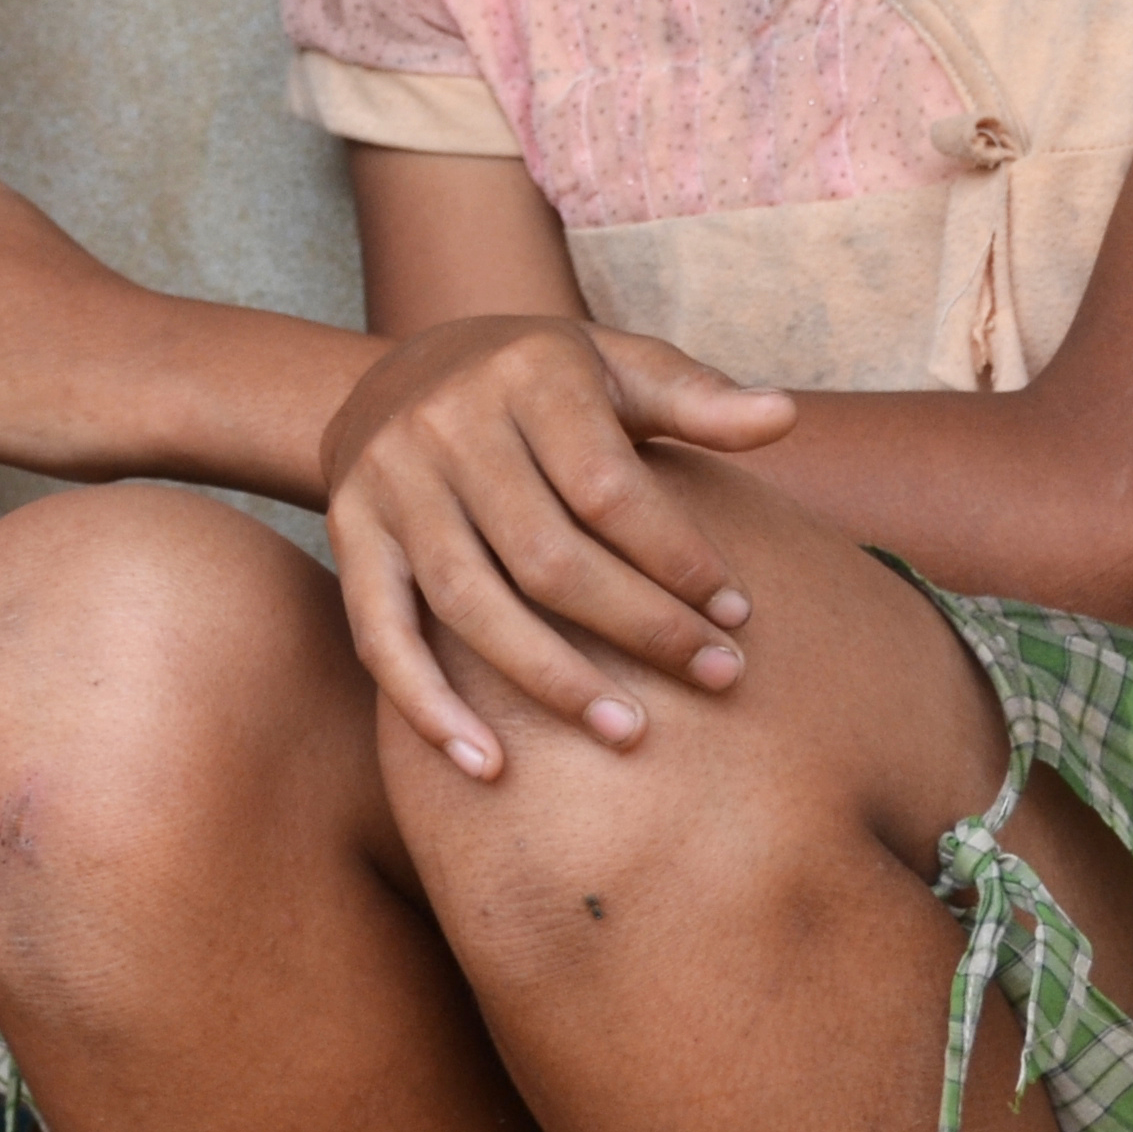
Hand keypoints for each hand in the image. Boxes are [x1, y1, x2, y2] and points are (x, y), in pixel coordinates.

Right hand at [321, 317, 797, 779]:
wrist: (398, 372)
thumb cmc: (539, 384)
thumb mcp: (615, 366)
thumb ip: (695, 397)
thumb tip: (783, 415)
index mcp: (526, 375)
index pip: (608, 488)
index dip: (677, 559)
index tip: (736, 615)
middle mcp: (445, 424)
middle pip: (546, 555)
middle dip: (640, 628)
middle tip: (716, 680)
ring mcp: (389, 483)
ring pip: (471, 604)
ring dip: (552, 681)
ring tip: (628, 733)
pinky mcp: (349, 535)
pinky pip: (381, 634)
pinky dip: (428, 706)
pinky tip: (487, 766)